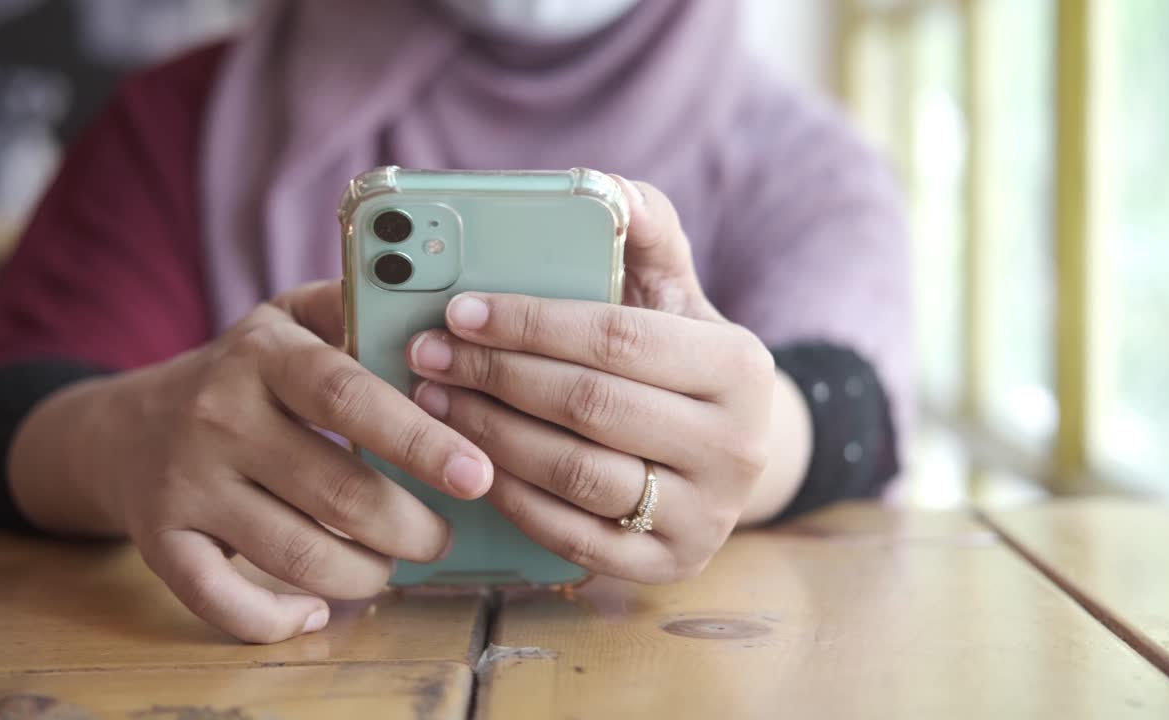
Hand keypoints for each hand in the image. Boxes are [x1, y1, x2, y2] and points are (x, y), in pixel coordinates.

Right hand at [10, 281, 492, 642]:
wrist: (124, 427)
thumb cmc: (242, 374)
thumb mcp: (289, 318)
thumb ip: (356, 307)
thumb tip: (440, 311)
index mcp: (265, 357)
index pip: (348, 397)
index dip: (419, 441)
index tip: (477, 474)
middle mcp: (220, 418)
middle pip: (338, 493)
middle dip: (412, 529)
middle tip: (441, 536)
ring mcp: (188, 485)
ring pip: (297, 555)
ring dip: (366, 574)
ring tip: (393, 563)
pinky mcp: (161, 542)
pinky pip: (223, 602)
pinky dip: (279, 621)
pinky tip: (318, 608)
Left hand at [406, 179, 776, 581]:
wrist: (730, 453)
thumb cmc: (682, 359)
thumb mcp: (679, 293)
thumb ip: (647, 231)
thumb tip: (607, 188)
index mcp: (740, 367)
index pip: (617, 340)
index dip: (530, 324)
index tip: (459, 310)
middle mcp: (736, 446)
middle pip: (590, 407)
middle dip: (495, 376)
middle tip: (428, 354)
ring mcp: (706, 515)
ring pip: (574, 474)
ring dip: (489, 435)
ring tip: (435, 401)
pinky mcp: (671, 565)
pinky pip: (571, 535)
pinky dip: (510, 496)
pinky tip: (469, 459)